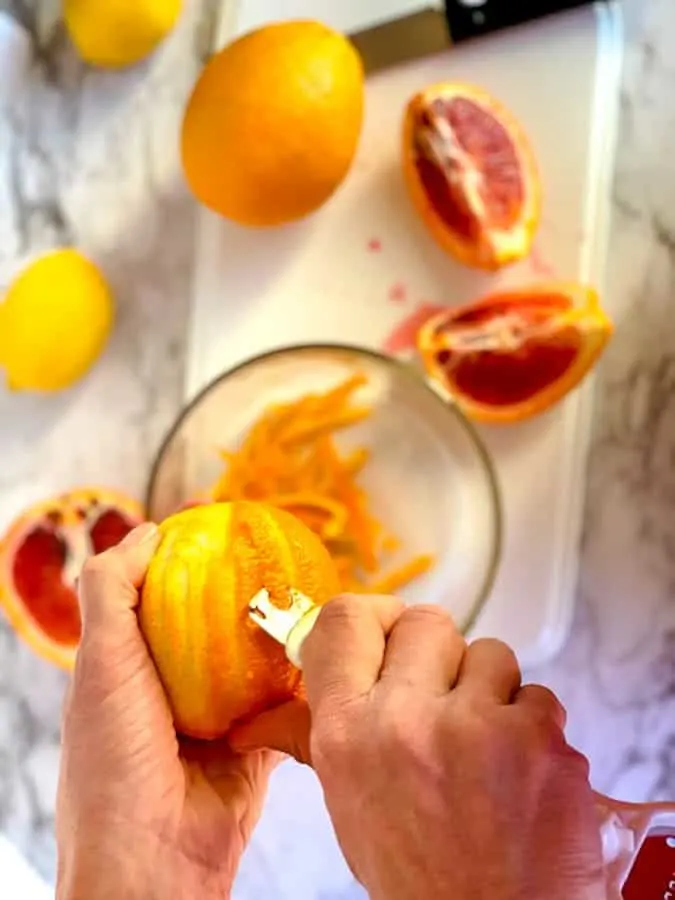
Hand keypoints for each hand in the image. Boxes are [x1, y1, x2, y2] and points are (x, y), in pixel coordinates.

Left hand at [56, 524, 280, 899]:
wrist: (154, 864)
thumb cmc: (115, 762)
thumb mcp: (101, 666)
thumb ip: (112, 596)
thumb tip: (146, 533)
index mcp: (133, 664)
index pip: (162, 593)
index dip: (189, 556)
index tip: (223, 522)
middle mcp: (175, 686)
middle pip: (215, 622)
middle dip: (246, 590)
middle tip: (283, 555)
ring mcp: (217, 717)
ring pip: (254, 660)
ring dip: (280, 634)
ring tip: (314, 595)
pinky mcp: (255, 746)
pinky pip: (285, 703)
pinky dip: (303, 682)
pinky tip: (326, 651)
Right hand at [234, 595, 605, 899]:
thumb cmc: (420, 877)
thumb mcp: (351, 808)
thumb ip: (315, 742)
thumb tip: (257, 722)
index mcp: (345, 736)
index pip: (344, 620)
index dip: (374, 616)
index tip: (389, 632)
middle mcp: (403, 721)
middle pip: (427, 622)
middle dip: (442, 656)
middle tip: (447, 704)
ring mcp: (474, 726)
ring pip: (490, 651)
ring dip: (493, 691)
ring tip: (487, 750)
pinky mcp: (537, 738)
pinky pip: (539, 693)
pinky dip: (536, 726)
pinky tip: (524, 773)